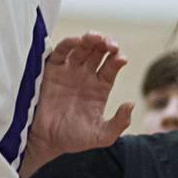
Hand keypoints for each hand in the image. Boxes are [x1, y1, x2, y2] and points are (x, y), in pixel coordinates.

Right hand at [28, 33, 132, 160]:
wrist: (46, 139)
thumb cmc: (74, 138)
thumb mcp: (102, 135)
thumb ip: (119, 123)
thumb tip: (130, 104)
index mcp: (100, 88)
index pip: (112, 67)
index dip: (117, 59)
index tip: (121, 58)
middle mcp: (85, 76)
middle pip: (98, 52)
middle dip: (106, 44)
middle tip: (110, 44)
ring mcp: (69, 71)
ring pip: (82, 48)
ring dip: (90, 39)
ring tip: (95, 38)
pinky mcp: (52, 69)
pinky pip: (61, 52)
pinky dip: (68, 43)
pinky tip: (77, 41)